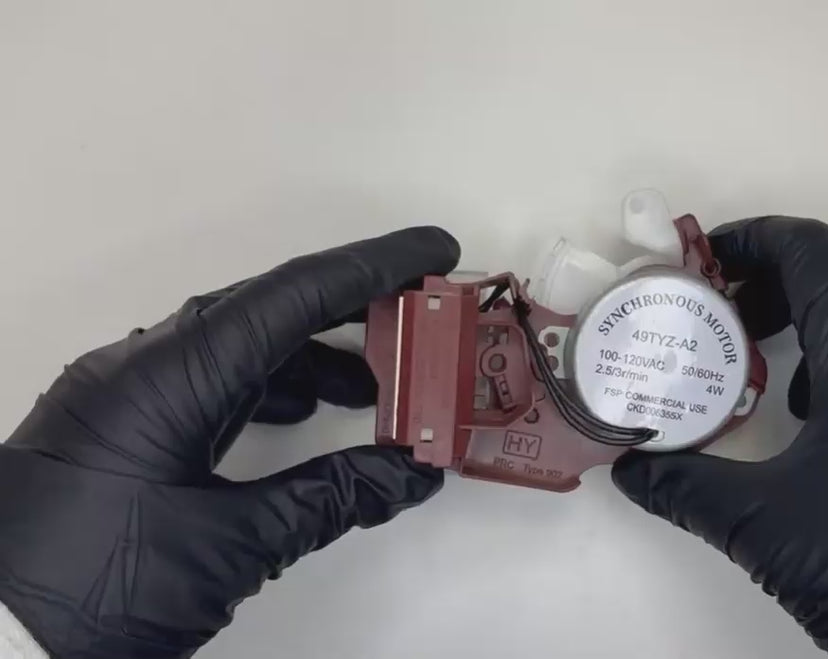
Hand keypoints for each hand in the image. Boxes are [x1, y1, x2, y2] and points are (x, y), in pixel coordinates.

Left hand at [0, 227, 458, 657]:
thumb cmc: (97, 589)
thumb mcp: (231, 547)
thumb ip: (330, 499)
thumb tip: (413, 474)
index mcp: (169, 378)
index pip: (291, 296)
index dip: (373, 267)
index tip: (434, 252)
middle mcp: (141, 368)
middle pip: (266, 309)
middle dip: (351, 306)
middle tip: (420, 313)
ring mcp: (123, 395)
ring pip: (236, 345)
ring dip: (309, 354)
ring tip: (376, 384)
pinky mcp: (118, 426)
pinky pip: (207, 380)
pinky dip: (265, 386)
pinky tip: (300, 414)